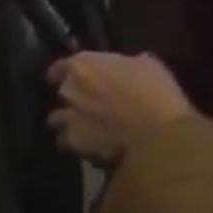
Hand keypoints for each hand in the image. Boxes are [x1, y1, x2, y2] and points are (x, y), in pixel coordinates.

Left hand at [46, 53, 193, 166]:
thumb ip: (124, 65)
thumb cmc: (155, 94)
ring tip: (86, 129)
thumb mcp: (147, 66)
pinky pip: (67, 145)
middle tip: (90, 104)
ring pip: (57, 122)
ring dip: (68, 124)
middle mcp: (68, 90)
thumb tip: (123, 69)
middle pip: (60, 94)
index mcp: (83, 65)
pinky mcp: (72, 147)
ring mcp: (67, 120)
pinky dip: (76, 146)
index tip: (80, 79)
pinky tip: (91, 147)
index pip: (59, 67)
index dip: (68, 74)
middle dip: (72, 98)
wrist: (155, 138)